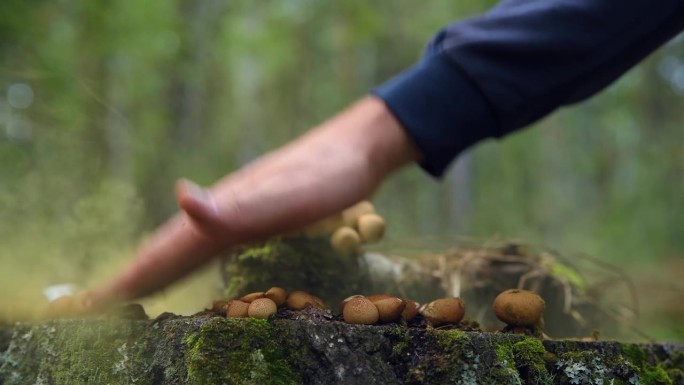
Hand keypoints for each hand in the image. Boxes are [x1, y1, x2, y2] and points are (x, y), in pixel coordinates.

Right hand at [90, 96, 419, 306]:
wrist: (358, 147)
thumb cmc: (327, 175)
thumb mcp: (284, 194)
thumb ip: (233, 205)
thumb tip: (180, 197)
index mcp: (222, 213)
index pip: (166, 251)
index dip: (131, 278)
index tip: (92, 303)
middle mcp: (224, 211)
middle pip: (170, 247)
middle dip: (135, 275)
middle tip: (99, 301)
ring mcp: (241, 210)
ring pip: (190, 242)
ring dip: (160, 266)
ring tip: (136, 284)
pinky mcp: (261, 211)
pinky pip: (214, 239)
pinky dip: (193, 254)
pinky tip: (197, 255)